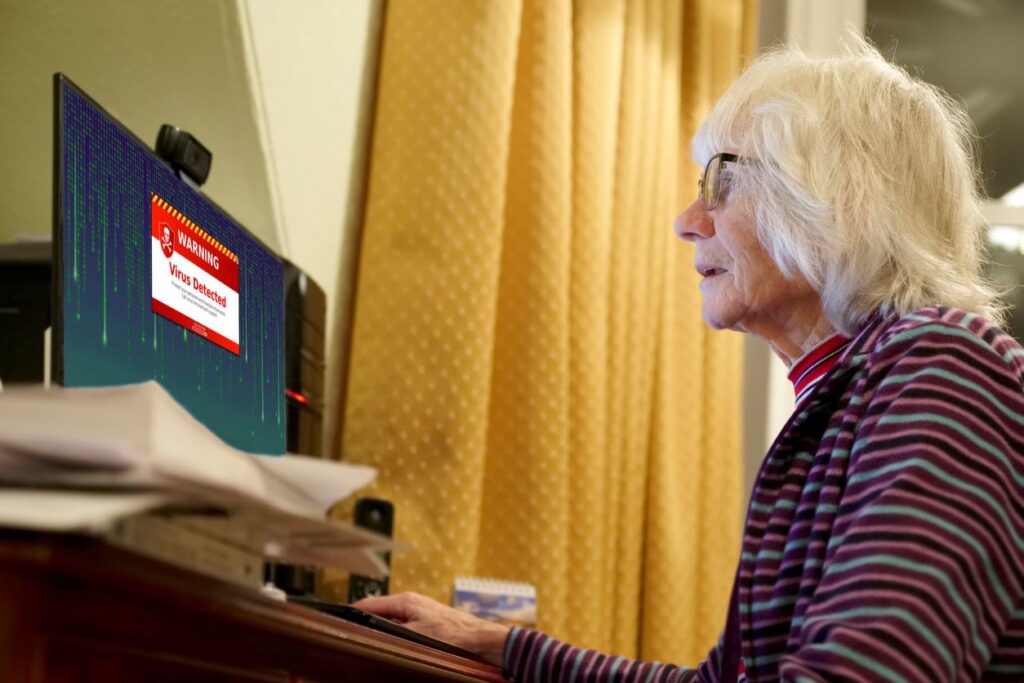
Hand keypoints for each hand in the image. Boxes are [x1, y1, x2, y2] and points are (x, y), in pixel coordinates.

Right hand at [353, 592, 510, 666]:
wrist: (482, 640)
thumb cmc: (455, 634)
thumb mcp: (417, 635)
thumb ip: (392, 631)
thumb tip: (371, 632)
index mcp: (406, 601)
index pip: (370, 603)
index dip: (353, 612)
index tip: (337, 620)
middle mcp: (411, 604)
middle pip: (378, 613)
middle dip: (365, 623)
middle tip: (350, 635)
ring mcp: (418, 613)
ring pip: (390, 622)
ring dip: (380, 631)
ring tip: (368, 642)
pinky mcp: (426, 624)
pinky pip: (402, 628)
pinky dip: (394, 635)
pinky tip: (392, 646)